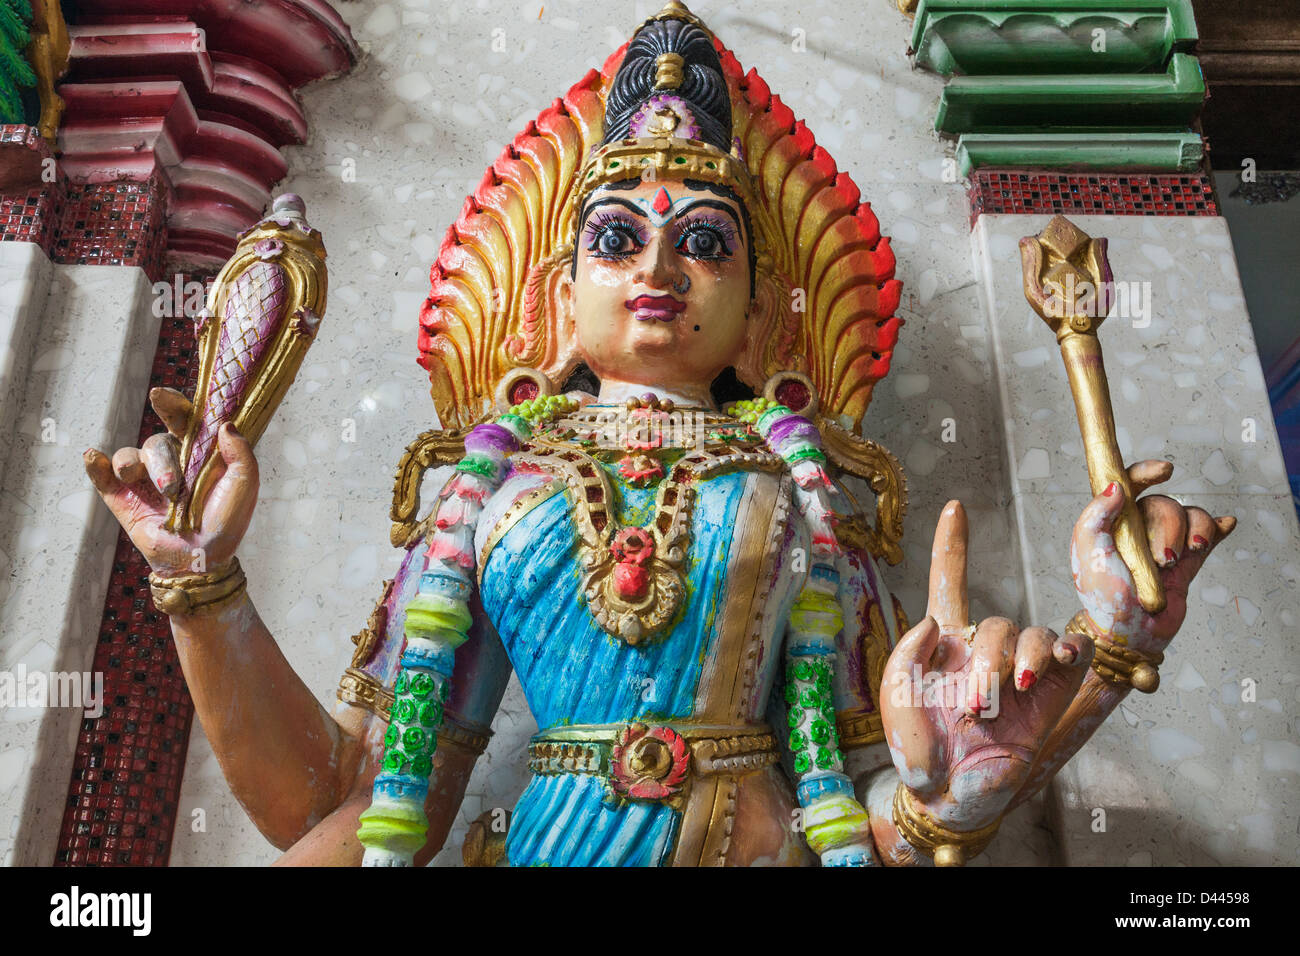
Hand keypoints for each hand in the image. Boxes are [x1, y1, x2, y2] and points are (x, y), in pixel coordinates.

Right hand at [83, 387, 259, 575]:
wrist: (203, 559)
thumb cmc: (226, 522)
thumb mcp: (244, 486)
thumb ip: (241, 453)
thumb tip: (225, 423)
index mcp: (197, 453)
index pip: (181, 419)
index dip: (170, 404)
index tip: (159, 396)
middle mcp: (169, 462)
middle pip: (156, 442)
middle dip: (162, 461)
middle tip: (173, 488)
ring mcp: (144, 479)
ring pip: (131, 456)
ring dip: (139, 470)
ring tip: (159, 495)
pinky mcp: (123, 498)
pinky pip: (104, 476)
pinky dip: (96, 465)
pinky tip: (93, 457)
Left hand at [880, 501, 1092, 831]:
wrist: (952, 796)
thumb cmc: (919, 750)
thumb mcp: (897, 698)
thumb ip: (906, 653)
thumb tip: (934, 621)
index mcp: (943, 643)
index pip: (950, 582)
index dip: (954, 545)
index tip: (955, 506)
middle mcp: (982, 649)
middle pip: (997, 622)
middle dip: (986, 660)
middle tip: (974, 707)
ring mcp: (1018, 670)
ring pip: (1030, 635)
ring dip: (1019, 663)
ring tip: (1004, 701)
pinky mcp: (1049, 693)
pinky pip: (1068, 652)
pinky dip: (1062, 652)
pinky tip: (1052, 666)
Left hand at [1071, 461, 1235, 655]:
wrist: (1128, 634)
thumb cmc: (1102, 595)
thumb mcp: (1088, 551)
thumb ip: (1096, 514)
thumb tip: (1118, 487)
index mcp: (1113, 522)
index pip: (1130, 484)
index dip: (1147, 472)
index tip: (1166, 471)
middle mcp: (1139, 529)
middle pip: (1164, 505)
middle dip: (1169, 528)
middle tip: (1162, 559)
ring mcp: (1164, 545)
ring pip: (1189, 518)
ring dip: (1194, 533)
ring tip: (1183, 558)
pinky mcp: (1186, 564)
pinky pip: (1206, 536)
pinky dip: (1216, 528)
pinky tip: (1226, 524)